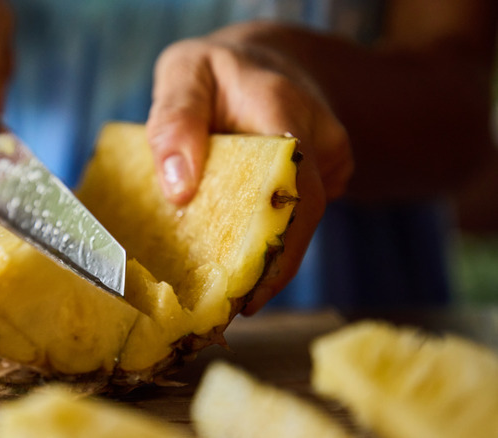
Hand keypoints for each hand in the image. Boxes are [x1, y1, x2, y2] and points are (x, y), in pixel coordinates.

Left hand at [147, 22, 352, 313]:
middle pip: (304, 218)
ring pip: (303, 224)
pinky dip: (268, 244)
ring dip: (269, 263)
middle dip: (270, 270)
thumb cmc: (213, 72)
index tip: (247, 292)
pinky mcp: (323, 178)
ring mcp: (328, 159)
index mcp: (283, 107)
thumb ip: (175, 120)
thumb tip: (179, 190)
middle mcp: (319, 136)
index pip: (293, 184)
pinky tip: (239, 270)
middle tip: (232, 313)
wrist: (258, 67)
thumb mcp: (183, 73)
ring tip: (232, 304)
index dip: (276, 246)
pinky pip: (296, 218)